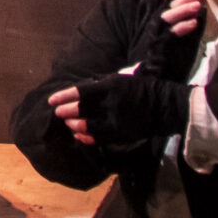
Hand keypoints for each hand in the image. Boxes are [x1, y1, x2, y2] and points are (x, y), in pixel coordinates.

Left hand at [62, 74, 189, 148]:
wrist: (166, 107)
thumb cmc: (142, 88)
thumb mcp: (122, 78)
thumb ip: (101, 83)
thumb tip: (80, 88)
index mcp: (112, 86)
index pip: (81, 92)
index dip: (64, 96)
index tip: (52, 100)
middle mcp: (113, 104)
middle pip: (82, 110)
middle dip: (66, 112)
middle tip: (58, 112)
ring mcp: (117, 122)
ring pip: (88, 126)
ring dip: (74, 125)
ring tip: (67, 123)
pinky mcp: (121, 135)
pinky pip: (98, 139)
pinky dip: (85, 137)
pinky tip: (78, 135)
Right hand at [140, 0, 205, 77]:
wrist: (154, 69)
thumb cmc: (166, 47)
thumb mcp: (172, 27)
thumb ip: (180, 15)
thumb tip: (195, 3)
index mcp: (159, 14)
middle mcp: (156, 21)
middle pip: (169, 5)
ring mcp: (158, 32)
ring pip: (168, 17)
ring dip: (183, 10)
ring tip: (198, 6)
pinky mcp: (161, 44)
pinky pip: (172, 33)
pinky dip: (182, 27)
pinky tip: (194, 23)